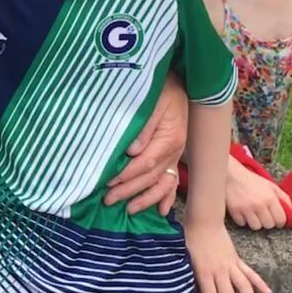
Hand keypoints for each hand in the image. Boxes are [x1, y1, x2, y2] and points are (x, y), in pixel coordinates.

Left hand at [104, 75, 187, 214]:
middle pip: (150, 177)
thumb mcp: (154, 100)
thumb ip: (144, 126)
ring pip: (162, 183)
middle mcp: (174, 150)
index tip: (108, 183)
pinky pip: (173, 180)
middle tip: (108, 200)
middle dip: (129, 191)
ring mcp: (176, 154)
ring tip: (129, 210)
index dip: (126, 175)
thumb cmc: (164, 88)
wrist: (183, 82)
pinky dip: (166, 196)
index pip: (144, 163)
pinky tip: (161, 211)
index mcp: (169, 139)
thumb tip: (131, 151)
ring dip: (145, 198)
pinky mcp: (176, 153)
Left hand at [185, 221, 271, 292]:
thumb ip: (189, 273)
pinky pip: (249, 273)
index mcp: (204, 271)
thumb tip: (187, 289)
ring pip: (243, 288)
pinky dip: (259, 283)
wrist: (203, 218)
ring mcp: (230, 265)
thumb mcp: (184, 256)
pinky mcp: (236, 259)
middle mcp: (220, 271)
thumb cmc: (189, 236)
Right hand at [226, 157, 289, 229]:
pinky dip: (242, 220)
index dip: (279, 221)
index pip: (281, 220)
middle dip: (267, 221)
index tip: (275, 219)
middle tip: (263, 215)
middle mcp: (259, 204)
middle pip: (269, 225)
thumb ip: (284, 198)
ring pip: (256, 227)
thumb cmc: (251, 180)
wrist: (231, 173)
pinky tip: (242, 212)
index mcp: (270, 198)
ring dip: (255, 222)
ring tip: (252, 214)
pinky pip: (242, 224)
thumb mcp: (270, 185)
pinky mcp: (234, 210)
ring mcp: (246, 208)